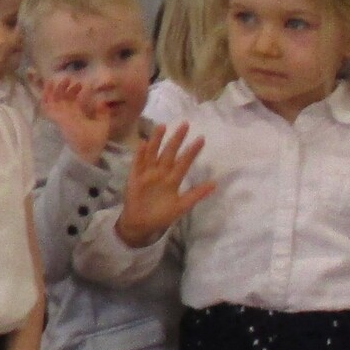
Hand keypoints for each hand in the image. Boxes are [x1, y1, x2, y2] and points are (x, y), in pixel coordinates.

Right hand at [37, 74, 113, 165]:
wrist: (86, 152)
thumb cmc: (95, 140)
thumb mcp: (103, 124)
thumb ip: (103, 112)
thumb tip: (102, 100)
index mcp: (77, 116)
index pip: (74, 101)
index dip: (77, 91)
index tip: (83, 84)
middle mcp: (67, 114)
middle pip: (63, 97)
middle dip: (66, 87)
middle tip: (71, 79)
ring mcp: (59, 115)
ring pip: (54, 99)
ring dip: (56, 88)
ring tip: (63, 79)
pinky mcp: (54, 117)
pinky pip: (46, 104)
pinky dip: (46, 94)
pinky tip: (50, 84)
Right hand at [117, 122, 214, 248]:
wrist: (141, 225)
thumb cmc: (161, 215)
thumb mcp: (182, 206)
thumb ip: (196, 194)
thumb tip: (215, 184)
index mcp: (173, 179)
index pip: (184, 162)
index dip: (192, 151)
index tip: (201, 139)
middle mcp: (161, 172)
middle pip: (169, 153)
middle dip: (176, 139)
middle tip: (185, 124)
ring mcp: (147, 173)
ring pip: (153, 153)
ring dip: (157, 140)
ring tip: (162, 126)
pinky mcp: (135, 177)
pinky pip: (137, 163)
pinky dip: (139, 154)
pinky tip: (142, 143)